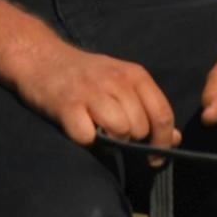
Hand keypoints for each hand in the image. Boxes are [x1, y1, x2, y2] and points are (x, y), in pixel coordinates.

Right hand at [15, 42, 180, 157]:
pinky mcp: (66, 105)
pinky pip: (87, 137)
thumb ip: (149, 108)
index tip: (154, 159)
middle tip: (115, 134)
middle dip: (131, 140)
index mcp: (135, 75)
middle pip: (140, 128)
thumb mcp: (123, 83)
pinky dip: (86, 141)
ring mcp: (91, 92)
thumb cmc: (87, 76)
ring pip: (120, 131)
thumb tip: (174, 139)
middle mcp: (116, 81)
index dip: (162, 142)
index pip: (162, 114)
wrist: (42, 58)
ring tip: (99, 131)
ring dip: (111, 140)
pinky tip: (81, 130)